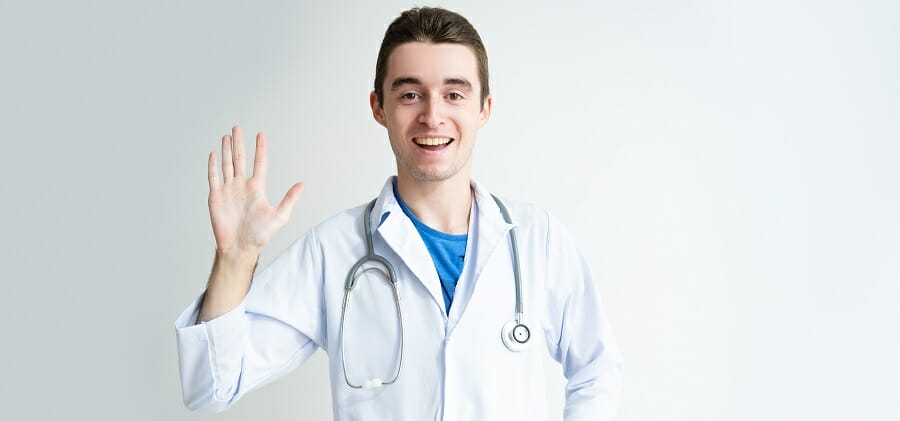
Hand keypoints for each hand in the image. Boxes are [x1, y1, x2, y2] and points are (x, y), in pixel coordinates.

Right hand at [207, 126, 304, 257]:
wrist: (240, 247)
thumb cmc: (260, 235)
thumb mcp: (280, 216)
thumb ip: (290, 199)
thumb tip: (303, 184)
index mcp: (256, 188)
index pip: (259, 163)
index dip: (260, 149)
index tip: (260, 134)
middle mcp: (241, 186)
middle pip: (239, 159)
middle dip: (238, 143)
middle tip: (237, 128)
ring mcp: (228, 190)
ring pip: (226, 165)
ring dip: (226, 150)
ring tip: (226, 136)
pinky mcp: (216, 197)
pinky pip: (213, 177)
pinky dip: (213, 166)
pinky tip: (214, 154)